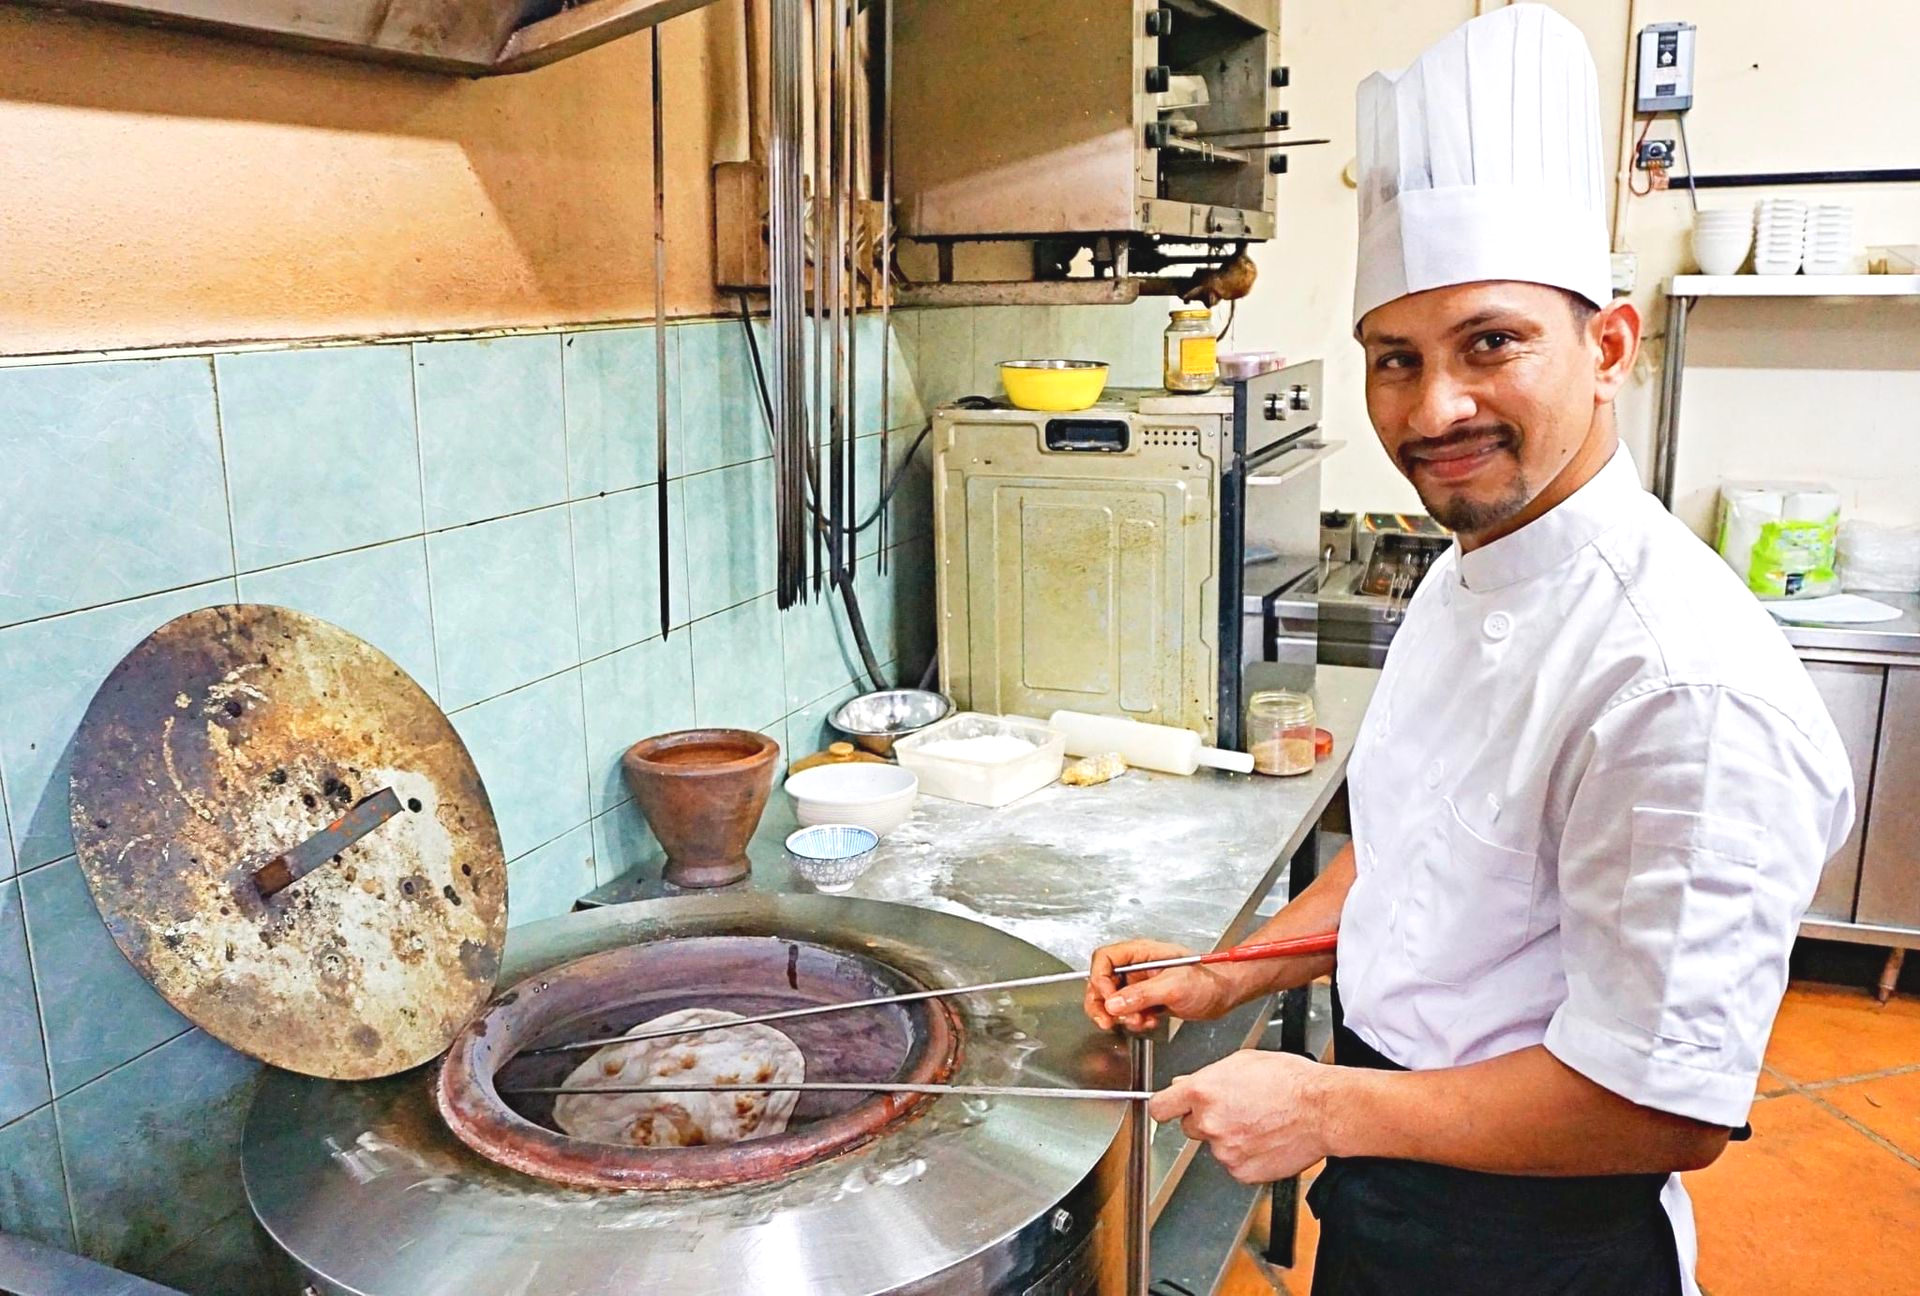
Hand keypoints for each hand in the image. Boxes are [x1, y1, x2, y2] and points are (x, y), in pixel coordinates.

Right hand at [1084, 939, 1245, 1032]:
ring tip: (1137, 1022)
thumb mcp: (1174, 986)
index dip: (1101, 980)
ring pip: (1112, 999)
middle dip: (1103, 1003)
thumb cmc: (1207, 981)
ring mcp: (1140, 983)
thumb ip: (1142, 995)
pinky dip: (1132, 1021)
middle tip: (1108, 1020)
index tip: (1109, 1000)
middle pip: (1102, 980)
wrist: (1224, 995)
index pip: (1105, 959)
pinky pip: (1127, 1010)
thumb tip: (1113, 1003)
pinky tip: (1148, 1023)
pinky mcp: (1146, 999)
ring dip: (1119, 1015)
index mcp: (1141, 953)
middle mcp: (1136, 966)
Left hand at [1148, 1050, 1338, 1183]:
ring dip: (1229, 1137)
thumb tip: (1184, 1084)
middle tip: (1234, 1110)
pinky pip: (1234, 1164)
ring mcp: (1224, 1150)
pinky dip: (1245, 1155)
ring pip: (1215, 1145)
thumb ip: (1207, 1076)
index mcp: (1203, 1092)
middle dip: (1205, 1120)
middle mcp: (1209, 1122)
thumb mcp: (1242, 1062)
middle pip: (1190, 1127)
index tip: (1169, 1109)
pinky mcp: (1242, 1171)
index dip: (1165, 1107)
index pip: (1160, 1107)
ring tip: (1257, 1122)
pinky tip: (1264, 1139)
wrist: (1321, 1109)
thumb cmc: (1289, 1081)